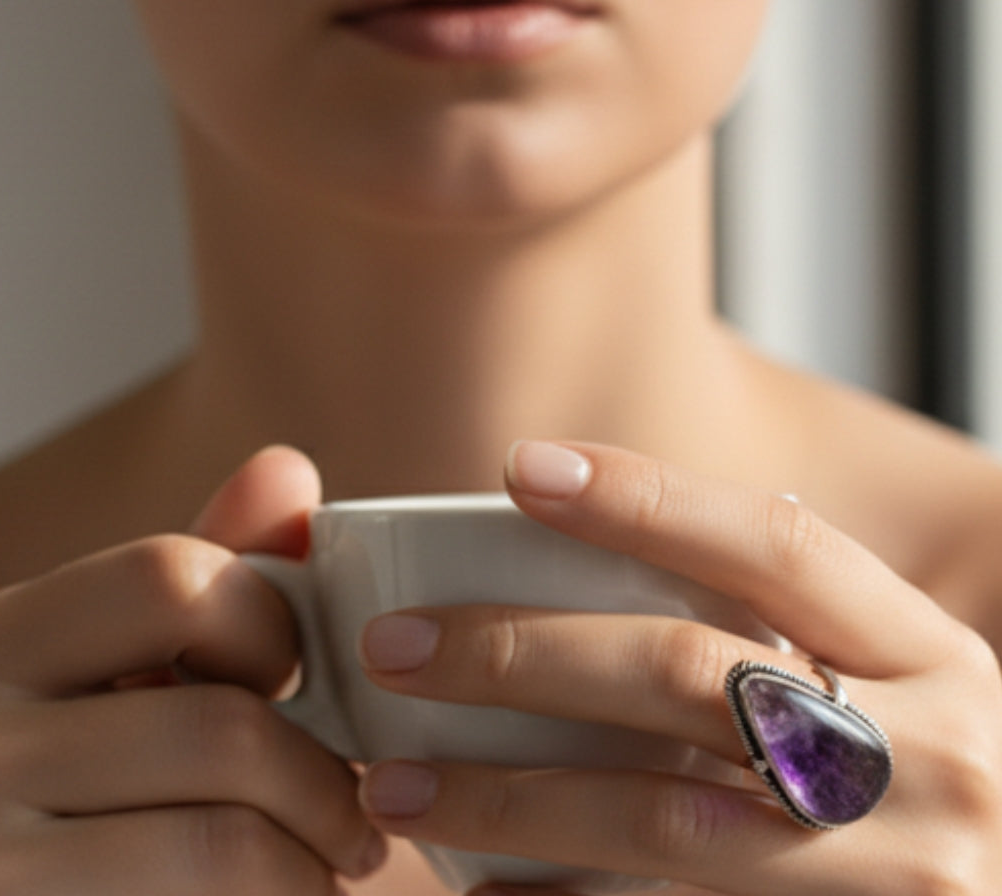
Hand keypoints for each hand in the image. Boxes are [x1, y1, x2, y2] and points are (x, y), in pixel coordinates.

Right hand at [0, 446, 384, 894]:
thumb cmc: (16, 778)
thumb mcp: (70, 670)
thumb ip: (176, 585)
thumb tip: (289, 470)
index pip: (169, 582)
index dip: (268, 625)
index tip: (292, 683)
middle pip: (220, 732)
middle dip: (324, 783)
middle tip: (358, 819)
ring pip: (217, 846)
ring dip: (308, 866)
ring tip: (327, 875)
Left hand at [355, 441, 1001, 894]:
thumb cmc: (913, 776)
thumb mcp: (885, 682)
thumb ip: (778, 623)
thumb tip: (600, 535)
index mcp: (929, 655)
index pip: (774, 545)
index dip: (644, 498)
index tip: (518, 467)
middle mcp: (929, 761)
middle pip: (688, 673)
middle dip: (521, 652)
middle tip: (393, 645)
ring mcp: (893, 879)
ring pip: (659, 819)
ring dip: (505, 796)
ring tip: (390, 787)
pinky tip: (479, 894)